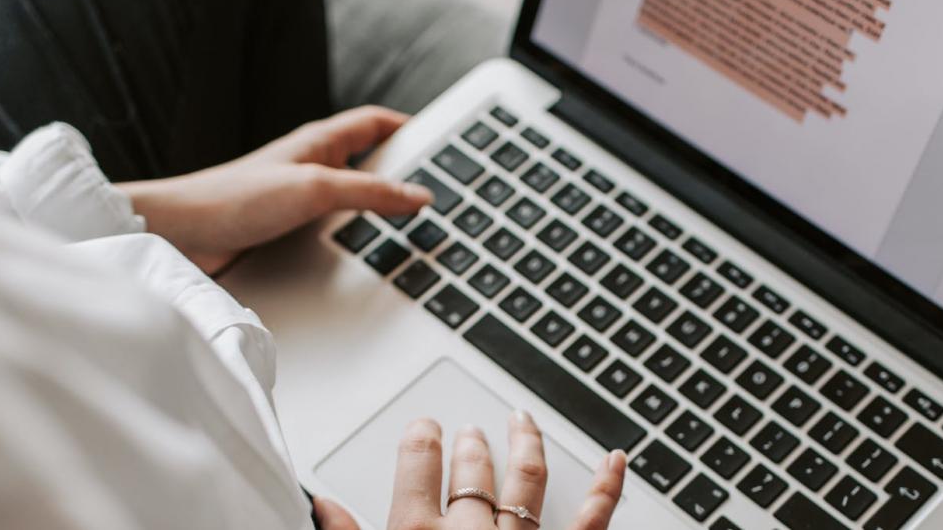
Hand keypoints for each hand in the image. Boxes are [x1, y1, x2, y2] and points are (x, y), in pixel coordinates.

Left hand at [119, 106, 432, 273]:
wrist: (179, 238)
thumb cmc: (232, 199)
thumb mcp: (314, 190)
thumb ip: (368, 192)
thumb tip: (419, 195)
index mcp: (319, 143)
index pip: (375, 122)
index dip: (409, 127)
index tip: (441, 141)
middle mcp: (311, 166)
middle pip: (370, 160)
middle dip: (403, 171)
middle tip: (439, 188)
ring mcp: (299, 199)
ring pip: (353, 198)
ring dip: (378, 209)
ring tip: (412, 226)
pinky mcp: (287, 231)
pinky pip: (333, 228)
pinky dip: (355, 236)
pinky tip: (365, 255)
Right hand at [385, 412, 625, 529]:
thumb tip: (328, 508)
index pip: (418, 465)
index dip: (421, 440)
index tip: (424, 430)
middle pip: (473, 471)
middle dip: (472, 445)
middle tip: (472, 430)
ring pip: (526, 480)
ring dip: (524, 446)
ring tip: (522, 422)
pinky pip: (590, 524)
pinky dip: (606, 490)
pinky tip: (614, 460)